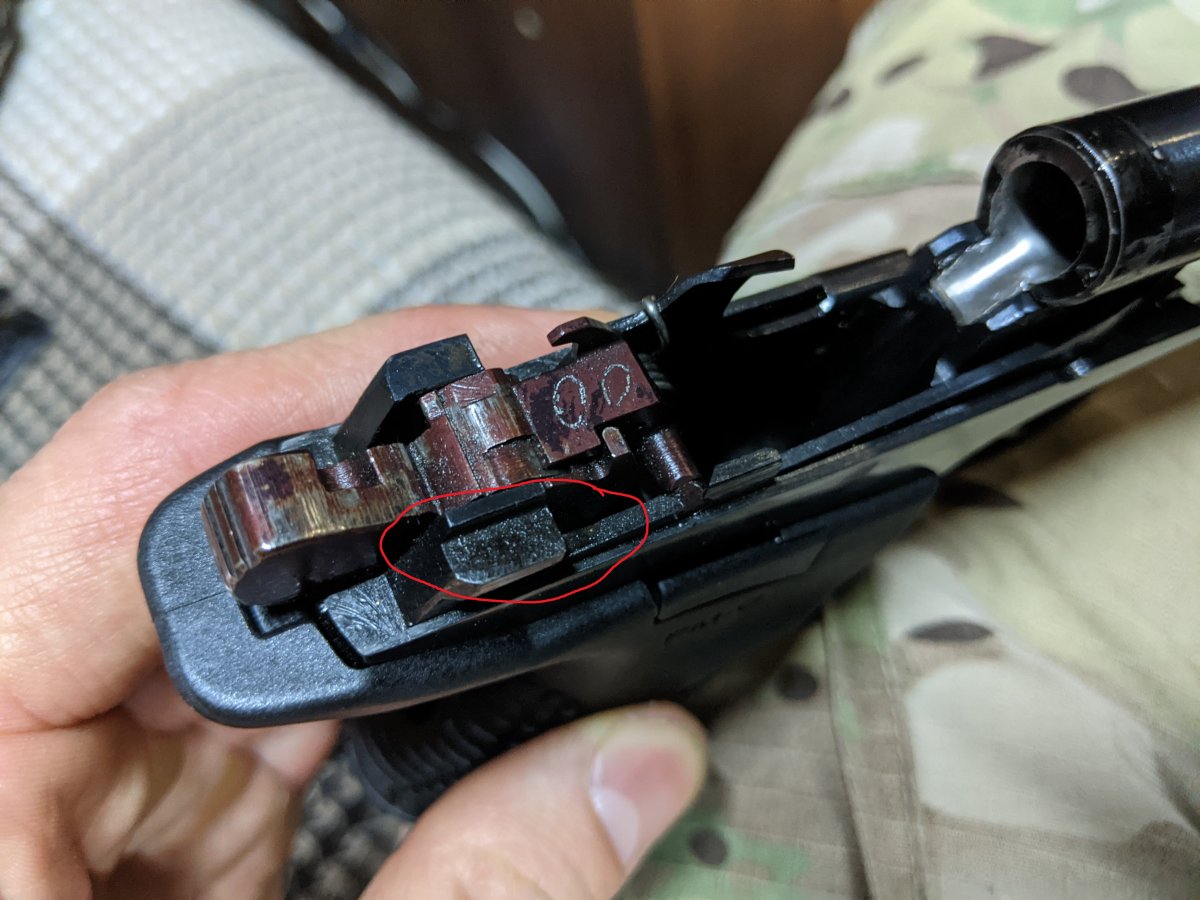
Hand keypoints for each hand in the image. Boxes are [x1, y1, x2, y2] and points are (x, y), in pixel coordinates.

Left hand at [0, 306, 706, 898]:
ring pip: (244, 603)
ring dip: (386, 598)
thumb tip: (639, 766)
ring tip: (509, 575)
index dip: (329, 390)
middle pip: (205, 519)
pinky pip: (256, 692)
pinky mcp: (122, 797)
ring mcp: (60, 748)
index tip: (486, 363)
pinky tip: (437, 692)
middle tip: (533, 456)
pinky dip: (360, 688)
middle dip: (389, 488)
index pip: (137, 471)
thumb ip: (476, 896)